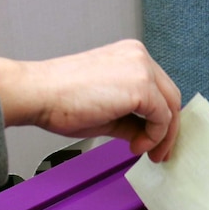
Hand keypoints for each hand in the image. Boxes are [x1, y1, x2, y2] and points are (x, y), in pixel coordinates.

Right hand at [0, 40, 180, 161]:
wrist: (38, 94)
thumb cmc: (60, 99)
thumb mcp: (107, 112)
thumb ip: (131, 119)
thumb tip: (144, 135)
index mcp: (129, 56)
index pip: (159, 89)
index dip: (162, 120)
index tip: (157, 141)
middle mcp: (138, 56)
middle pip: (170, 97)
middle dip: (168, 130)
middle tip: (159, 153)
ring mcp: (141, 68)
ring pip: (171, 108)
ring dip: (162, 137)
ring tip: (144, 152)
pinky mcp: (141, 85)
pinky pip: (162, 117)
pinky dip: (154, 137)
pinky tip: (136, 146)